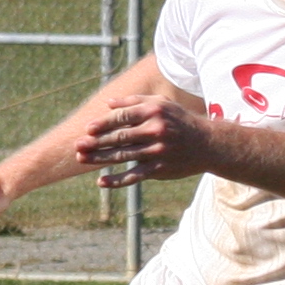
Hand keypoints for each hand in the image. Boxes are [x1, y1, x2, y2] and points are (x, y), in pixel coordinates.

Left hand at [72, 91, 217, 188]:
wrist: (207, 144)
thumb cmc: (180, 121)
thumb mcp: (162, 104)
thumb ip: (135, 102)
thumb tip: (108, 103)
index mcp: (154, 112)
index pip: (123, 117)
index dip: (103, 123)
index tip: (88, 129)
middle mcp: (155, 131)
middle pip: (120, 137)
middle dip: (96, 142)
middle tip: (77, 145)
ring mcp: (157, 152)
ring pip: (123, 156)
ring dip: (100, 159)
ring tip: (82, 159)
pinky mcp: (159, 169)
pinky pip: (134, 176)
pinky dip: (117, 180)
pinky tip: (101, 182)